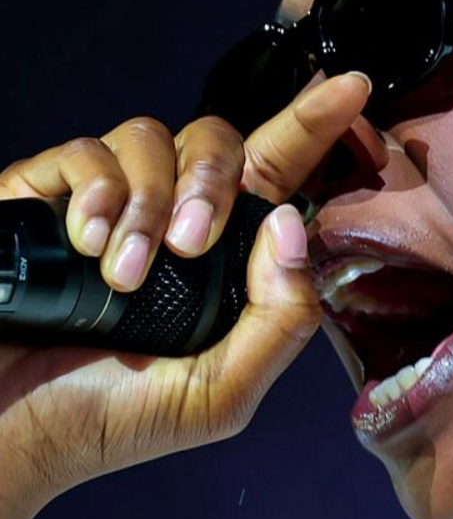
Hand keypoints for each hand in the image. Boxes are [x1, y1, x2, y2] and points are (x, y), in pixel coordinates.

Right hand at [0, 72, 377, 518]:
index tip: (352, 86)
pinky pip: (83, 152)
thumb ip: (279, 319)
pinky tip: (87, 244)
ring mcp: (108, 201)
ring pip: (148, 136)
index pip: (277, 172)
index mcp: (225, 257)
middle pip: (215, 139)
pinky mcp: (45, 196)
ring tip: (123, 273)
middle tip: (190, 245)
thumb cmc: (118, 417)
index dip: (313, 125)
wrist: (10, 432)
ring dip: (147, 202)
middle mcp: (172, 215)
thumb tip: (292, 224)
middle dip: (211, 181)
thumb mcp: (223, 391)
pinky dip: (94, 194)